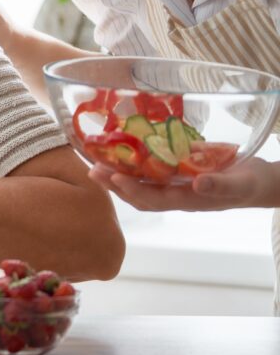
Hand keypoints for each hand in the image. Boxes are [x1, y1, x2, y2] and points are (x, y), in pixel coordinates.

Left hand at [89, 157, 279, 211]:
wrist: (261, 182)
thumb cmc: (251, 184)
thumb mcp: (241, 184)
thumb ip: (220, 185)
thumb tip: (198, 184)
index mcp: (189, 201)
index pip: (155, 198)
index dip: (134, 189)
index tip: (115, 176)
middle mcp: (178, 195)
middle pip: (140, 195)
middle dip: (116, 185)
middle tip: (94, 170)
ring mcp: (177, 186)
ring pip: (142, 185)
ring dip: (120, 176)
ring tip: (99, 164)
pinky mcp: (178, 174)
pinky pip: (152, 173)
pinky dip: (135, 166)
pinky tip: (123, 153)